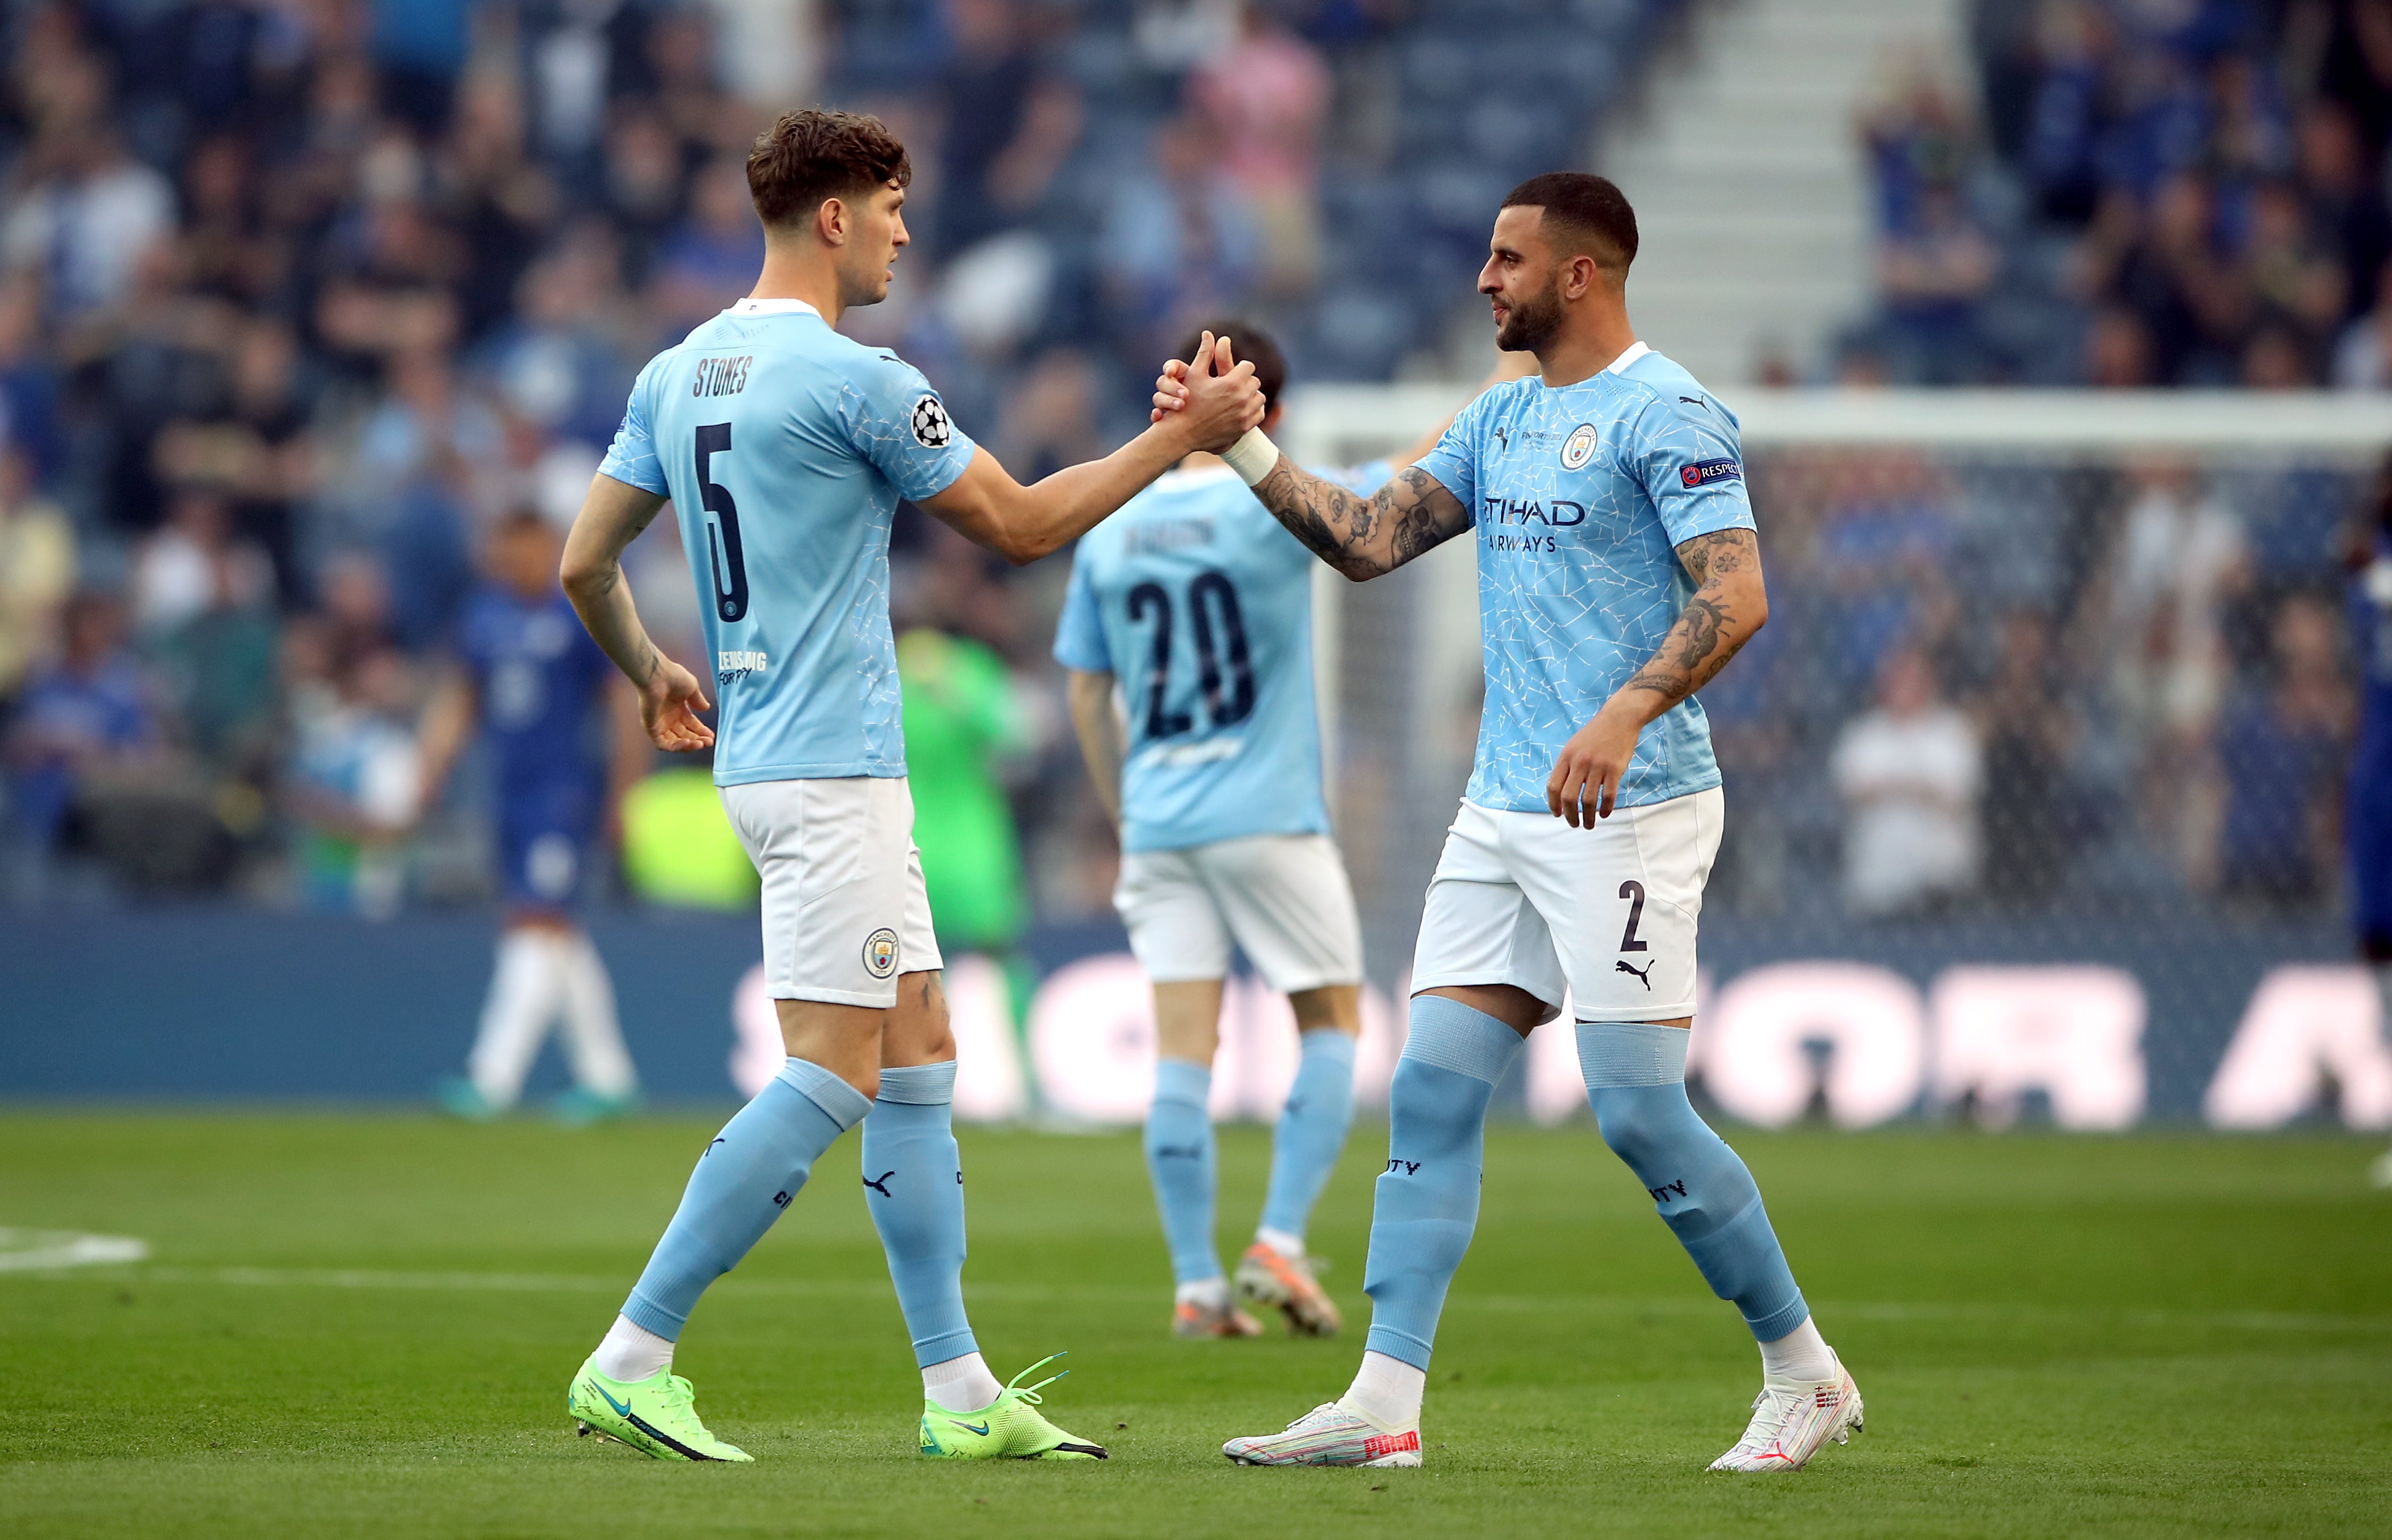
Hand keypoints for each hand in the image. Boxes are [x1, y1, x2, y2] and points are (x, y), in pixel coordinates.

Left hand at [639, 655, 715, 751]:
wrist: (657, 676)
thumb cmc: (673, 677)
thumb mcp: (692, 688)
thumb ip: (698, 700)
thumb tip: (706, 708)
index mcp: (677, 708)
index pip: (690, 725)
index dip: (701, 731)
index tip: (711, 736)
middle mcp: (668, 717)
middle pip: (684, 735)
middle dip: (697, 740)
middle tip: (708, 742)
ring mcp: (659, 723)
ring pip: (674, 742)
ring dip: (688, 746)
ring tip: (699, 744)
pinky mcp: (651, 728)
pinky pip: (662, 744)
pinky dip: (675, 746)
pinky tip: (687, 742)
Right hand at [1154, 332, 1262, 450]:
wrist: (1184, 433)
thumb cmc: (1187, 401)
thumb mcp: (1194, 374)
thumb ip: (1205, 353)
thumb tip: (1208, 333)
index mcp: (1232, 383)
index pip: (1248, 367)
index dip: (1240, 368)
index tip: (1232, 372)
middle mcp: (1242, 399)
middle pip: (1254, 382)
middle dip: (1245, 381)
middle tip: (1233, 384)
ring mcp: (1245, 415)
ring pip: (1259, 398)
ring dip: (1250, 395)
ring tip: (1237, 396)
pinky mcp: (1245, 427)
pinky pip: (1259, 413)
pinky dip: (1252, 410)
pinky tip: (1241, 408)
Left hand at [1546, 697, 1644, 826]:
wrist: (1618, 719)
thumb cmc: (1595, 734)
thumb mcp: (1573, 746)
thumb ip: (1567, 767)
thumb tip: (1559, 792)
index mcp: (1566, 757)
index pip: (1553, 786)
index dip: (1553, 804)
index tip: (1557, 814)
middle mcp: (1579, 762)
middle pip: (1568, 797)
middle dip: (1569, 815)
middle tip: (1573, 824)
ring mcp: (1597, 766)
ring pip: (1588, 800)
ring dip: (1588, 817)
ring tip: (1589, 824)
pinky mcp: (1615, 769)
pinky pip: (1608, 795)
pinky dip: (1606, 808)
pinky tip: (1604, 814)